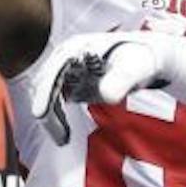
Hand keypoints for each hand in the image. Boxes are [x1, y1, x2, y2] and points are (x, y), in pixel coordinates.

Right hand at [26, 32, 173, 144]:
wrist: (146, 59)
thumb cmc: (140, 59)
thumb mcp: (135, 67)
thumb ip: (121, 79)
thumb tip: (105, 95)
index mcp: (78, 47)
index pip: (55, 69)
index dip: (45, 91)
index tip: (39, 113)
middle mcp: (67, 57)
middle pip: (47, 84)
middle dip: (47, 110)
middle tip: (59, 137)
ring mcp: (68, 71)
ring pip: (50, 94)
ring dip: (52, 116)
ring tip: (62, 139)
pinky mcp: (72, 85)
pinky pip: (57, 102)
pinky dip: (58, 117)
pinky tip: (64, 134)